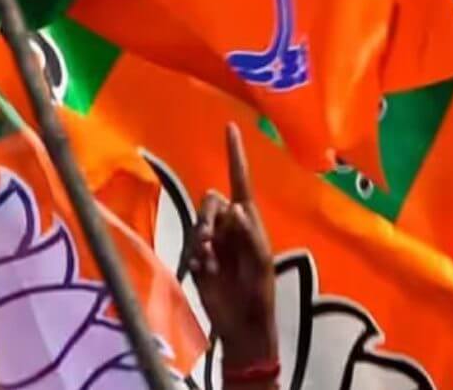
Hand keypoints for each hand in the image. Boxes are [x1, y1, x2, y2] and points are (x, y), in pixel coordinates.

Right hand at [188, 124, 277, 385]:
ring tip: (208, 260)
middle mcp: (230, 226)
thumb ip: (249, 234)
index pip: (240, 180)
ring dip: (201, 236)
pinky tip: (208, 273)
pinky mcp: (200, 258)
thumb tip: (234, 206)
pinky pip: (190, 245)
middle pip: (211, 201)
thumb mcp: (261, 263)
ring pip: (198, 220)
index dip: (235, 154)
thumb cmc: (260, 294)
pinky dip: (197, 257)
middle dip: (207, 216)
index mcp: (250, 221)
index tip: (230, 127)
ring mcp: (214, 241)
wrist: (242, 325)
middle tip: (208, 240)